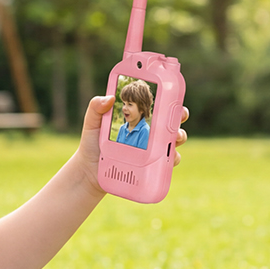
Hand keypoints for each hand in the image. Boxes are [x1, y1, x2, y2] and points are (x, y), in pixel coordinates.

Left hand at [72, 95, 189, 191]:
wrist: (89, 172)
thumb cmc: (91, 145)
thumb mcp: (92, 123)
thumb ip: (96, 107)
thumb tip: (110, 97)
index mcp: (136, 119)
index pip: (156, 106)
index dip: (169, 99)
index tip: (173, 96)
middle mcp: (147, 133)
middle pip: (170, 121)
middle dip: (180, 116)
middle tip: (180, 115)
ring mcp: (150, 150)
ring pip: (173, 141)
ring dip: (180, 136)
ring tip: (176, 137)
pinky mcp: (150, 166)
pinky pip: (167, 163)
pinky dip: (173, 159)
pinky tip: (171, 157)